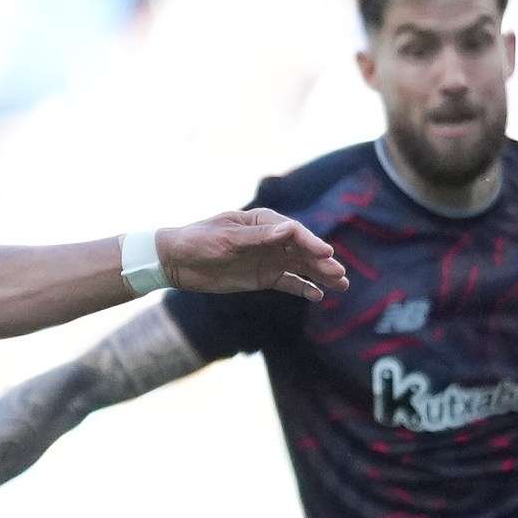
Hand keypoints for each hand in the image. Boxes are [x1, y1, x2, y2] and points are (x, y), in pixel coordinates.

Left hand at [159, 209, 349, 300]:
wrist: (176, 261)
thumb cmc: (198, 241)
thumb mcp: (226, 238)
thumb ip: (258, 237)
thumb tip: (289, 229)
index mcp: (263, 222)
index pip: (294, 232)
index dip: (312, 243)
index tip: (326, 254)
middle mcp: (271, 239)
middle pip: (302, 250)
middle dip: (322, 262)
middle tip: (341, 274)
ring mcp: (268, 259)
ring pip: (300, 267)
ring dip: (320, 275)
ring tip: (341, 285)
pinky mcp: (262, 277)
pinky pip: (288, 283)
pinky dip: (303, 288)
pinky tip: (318, 295)